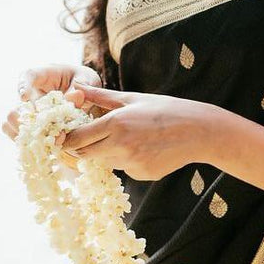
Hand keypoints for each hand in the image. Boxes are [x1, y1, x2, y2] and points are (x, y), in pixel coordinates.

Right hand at [2, 63, 101, 143]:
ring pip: (12, 123)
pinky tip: (47, 147)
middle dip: (25, 120)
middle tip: (41, 128)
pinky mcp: (32, 126)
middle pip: (16, 107)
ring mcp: (28, 112)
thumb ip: (80, 86)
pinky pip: (21, 136)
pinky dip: (31, 143)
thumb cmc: (83, 82)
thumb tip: (74, 97)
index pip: (27, 76)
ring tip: (47, 140)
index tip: (24, 97)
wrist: (86, 95)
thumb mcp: (86, 80)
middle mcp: (30, 94)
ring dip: (27, 134)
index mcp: (42, 76)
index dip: (22, 87)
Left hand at [57, 84, 216, 180]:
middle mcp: (120, 147)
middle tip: (94, 136)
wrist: (198, 131)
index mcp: (115, 124)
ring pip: (106, 161)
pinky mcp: (142, 175)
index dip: (67, 139)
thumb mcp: (133, 99)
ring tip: (132, 137)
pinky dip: (127, 160)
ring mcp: (131, 164)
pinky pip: (124, 169)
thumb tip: (77, 88)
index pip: (77, 138)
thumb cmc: (166, 109)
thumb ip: (100, 97)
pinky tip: (146, 148)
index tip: (65, 135)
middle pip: (85, 154)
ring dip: (108, 152)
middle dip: (85, 146)